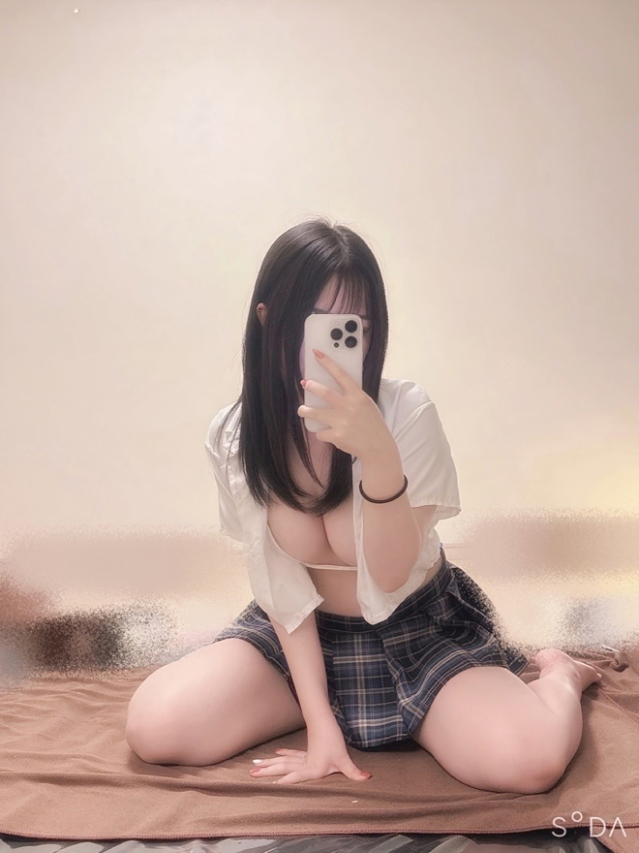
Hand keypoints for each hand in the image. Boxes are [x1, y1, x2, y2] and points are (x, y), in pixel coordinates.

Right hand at [249, 721, 371, 784]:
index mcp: (312, 768)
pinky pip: (291, 755)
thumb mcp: (343, 758)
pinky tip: (276, 753)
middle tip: (252, 774)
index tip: (272, 786)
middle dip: (268, 772)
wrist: (325, 720)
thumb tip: (366, 778)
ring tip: (255, 767)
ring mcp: (303, 756)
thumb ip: (353, 771)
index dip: (286, 782)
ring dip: (270, 764)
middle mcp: (304, 763)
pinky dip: (283, 755)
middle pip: (283, 768)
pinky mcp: (305, 750)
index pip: (297, 777)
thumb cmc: (333, 739)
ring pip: (283, 761)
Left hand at [297, 349, 392, 460]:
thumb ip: (353, 396)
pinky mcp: (336, 436)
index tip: (316, 354)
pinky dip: (321, 433)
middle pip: (324, 392)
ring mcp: (341, 422)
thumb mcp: (367, 404)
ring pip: (315, 413)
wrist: (377, 447)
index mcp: (358, 396)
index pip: (341, 375)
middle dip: (311, 386)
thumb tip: (334, 387)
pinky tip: (326, 433)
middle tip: (305, 383)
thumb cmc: (372, 424)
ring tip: (302, 409)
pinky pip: (320, 433)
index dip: (327, 363)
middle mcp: (349, 407)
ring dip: (305, 410)